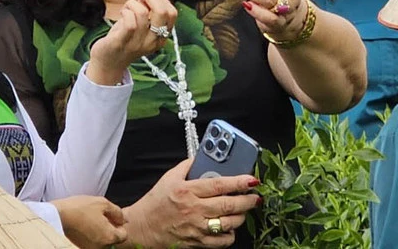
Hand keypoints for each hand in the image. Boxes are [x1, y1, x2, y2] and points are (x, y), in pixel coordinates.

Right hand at [50, 195, 126, 248]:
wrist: (57, 216)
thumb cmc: (79, 208)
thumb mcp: (102, 203)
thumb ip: (117, 212)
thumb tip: (123, 219)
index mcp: (109, 236)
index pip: (124, 235)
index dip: (119, 224)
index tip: (112, 218)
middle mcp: (101, 247)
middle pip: (112, 239)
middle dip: (109, 228)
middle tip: (99, 216)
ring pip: (101, 241)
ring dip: (99, 232)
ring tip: (89, 220)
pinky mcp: (81, 248)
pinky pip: (91, 242)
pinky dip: (90, 236)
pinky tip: (83, 226)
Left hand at [88, 0, 176, 84]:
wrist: (108, 63)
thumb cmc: (125, 38)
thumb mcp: (141, 23)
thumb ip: (150, 6)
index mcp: (161, 37)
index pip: (172, 13)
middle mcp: (153, 42)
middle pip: (163, 12)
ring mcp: (138, 44)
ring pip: (143, 14)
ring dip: (133, 3)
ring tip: (127, 7)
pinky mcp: (121, 43)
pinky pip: (130, 23)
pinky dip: (126, 12)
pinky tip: (122, 13)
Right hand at [122, 159, 259, 247]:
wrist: (142, 229)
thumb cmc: (155, 203)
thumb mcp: (169, 178)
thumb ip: (187, 166)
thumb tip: (203, 158)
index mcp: (187, 191)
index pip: (218, 185)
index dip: (238, 182)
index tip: (251, 180)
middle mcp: (194, 210)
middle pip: (228, 205)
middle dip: (247, 200)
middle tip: (255, 196)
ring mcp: (196, 228)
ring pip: (228, 224)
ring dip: (241, 216)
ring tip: (244, 209)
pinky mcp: (197, 242)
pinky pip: (221, 242)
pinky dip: (230, 235)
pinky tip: (230, 227)